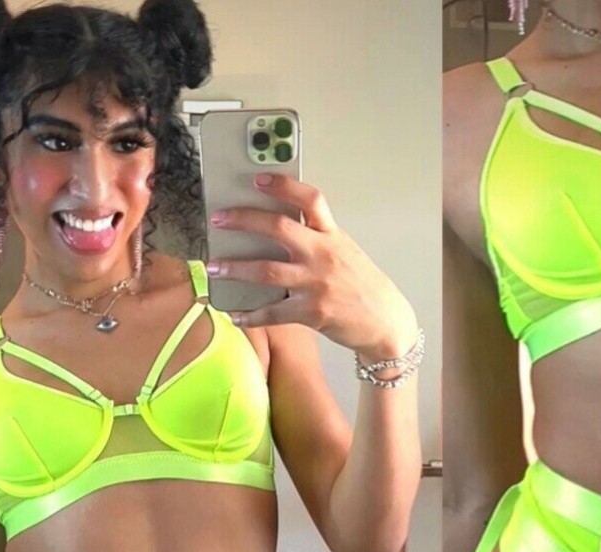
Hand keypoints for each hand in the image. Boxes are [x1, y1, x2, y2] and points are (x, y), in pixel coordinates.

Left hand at [206, 174, 418, 361]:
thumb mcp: (346, 253)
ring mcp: (316, 284)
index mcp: (332, 236)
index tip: (257, 179)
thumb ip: (318, 239)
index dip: (282, 185)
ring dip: (235, 268)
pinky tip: (236, 314)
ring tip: (214, 267)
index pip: (309, 199)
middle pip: (278, 228)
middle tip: (219, 219)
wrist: (386, 322)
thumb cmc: (364, 288)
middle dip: (242, 220)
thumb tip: (279, 231)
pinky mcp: (312, 312)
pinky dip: (250, 315)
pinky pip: (272, 312)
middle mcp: (323, 255)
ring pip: (266, 270)